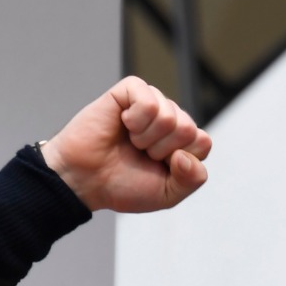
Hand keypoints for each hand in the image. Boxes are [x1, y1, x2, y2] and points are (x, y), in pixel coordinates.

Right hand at [40, 76, 211, 212]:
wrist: (83, 181)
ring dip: (147, 138)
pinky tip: (124, 124)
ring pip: (171, 116)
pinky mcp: (130, 90)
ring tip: (130, 141)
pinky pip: (149, 101)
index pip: (202, 142)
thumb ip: (191, 179)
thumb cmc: (121, 185)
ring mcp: (151, 103)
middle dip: (162, 150)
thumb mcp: (166, 194)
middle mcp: (169, 119)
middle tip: (140, 154)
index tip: (157, 167)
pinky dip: (136, 121)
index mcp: (181, 141)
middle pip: (188, 128)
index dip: (180, 161)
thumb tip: (187, 155)